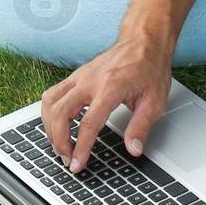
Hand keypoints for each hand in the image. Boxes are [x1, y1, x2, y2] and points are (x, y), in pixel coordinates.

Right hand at [40, 37, 171, 173]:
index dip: (80, 148)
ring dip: (50, 126)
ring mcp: (80, 76)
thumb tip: (134, 149)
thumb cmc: (150, 67)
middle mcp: (90, 80)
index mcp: (110, 88)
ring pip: (50, 101)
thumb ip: (141, 127)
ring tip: (60, 144)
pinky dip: (51, 112)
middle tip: (66, 158)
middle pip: (60, 112)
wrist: (144, 40)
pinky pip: (53, 94)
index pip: (88, 124)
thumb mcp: (155, 100)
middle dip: (58, 140)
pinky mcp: (76, 75)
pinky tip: (59, 125)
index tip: (76, 164)